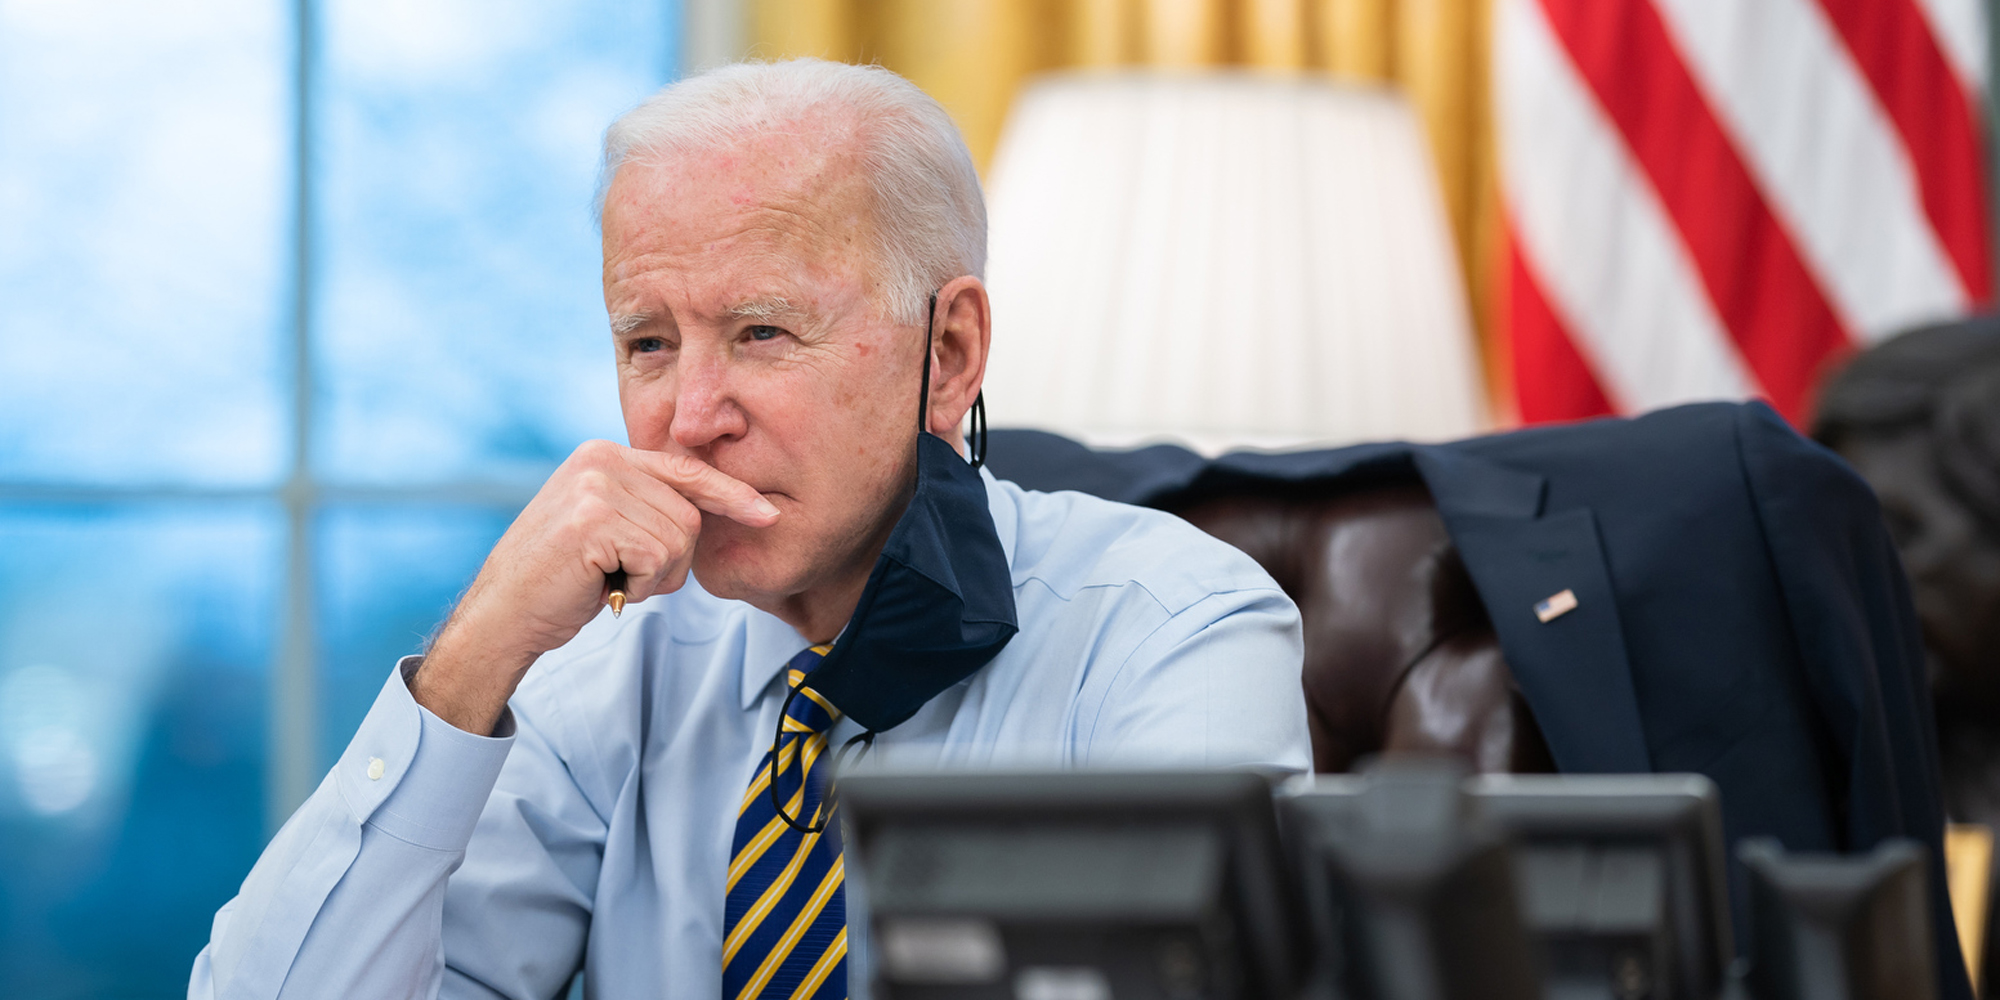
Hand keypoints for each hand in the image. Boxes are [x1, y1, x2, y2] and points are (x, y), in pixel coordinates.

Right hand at [412, 440, 778, 733]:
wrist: (504, 614)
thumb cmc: (560, 580)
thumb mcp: (607, 528)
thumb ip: (646, 506)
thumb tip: (716, 507)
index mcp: (606, 454)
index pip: (686, 470)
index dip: (730, 495)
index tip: (768, 515)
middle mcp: (602, 459)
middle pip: (690, 514)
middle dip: (671, 561)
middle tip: (622, 575)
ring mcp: (596, 486)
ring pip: (680, 539)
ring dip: (655, 577)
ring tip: (609, 579)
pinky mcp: (594, 519)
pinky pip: (659, 557)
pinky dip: (642, 585)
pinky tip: (603, 586)